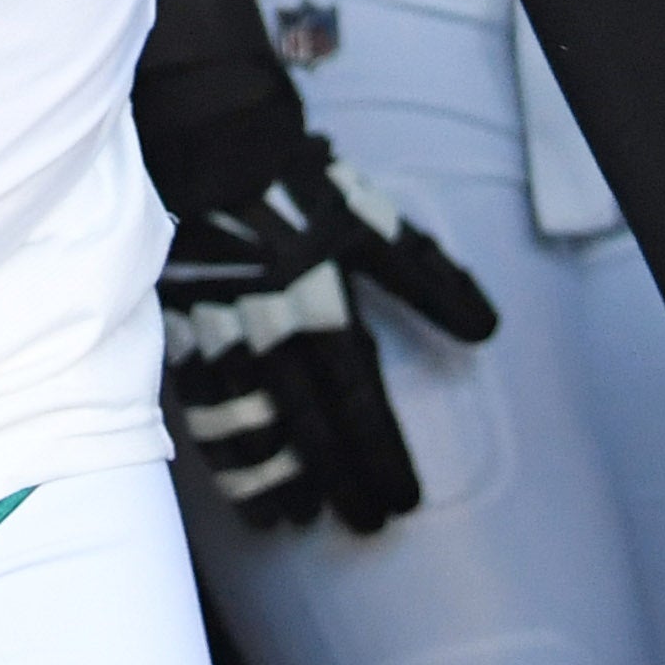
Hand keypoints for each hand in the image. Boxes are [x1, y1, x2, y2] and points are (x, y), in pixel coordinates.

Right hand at [158, 131, 500, 534]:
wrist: (206, 140)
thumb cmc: (297, 181)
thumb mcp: (373, 220)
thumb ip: (428, 280)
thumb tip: (485, 331)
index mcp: (320, 303)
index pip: (358, 400)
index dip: (381, 455)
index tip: (403, 501)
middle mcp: (269, 328)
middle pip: (307, 425)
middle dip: (338, 480)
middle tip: (363, 524)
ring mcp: (218, 332)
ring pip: (247, 423)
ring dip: (271, 478)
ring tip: (293, 519)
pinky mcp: (179, 328)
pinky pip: (198, 401)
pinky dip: (218, 445)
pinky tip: (235, 478)